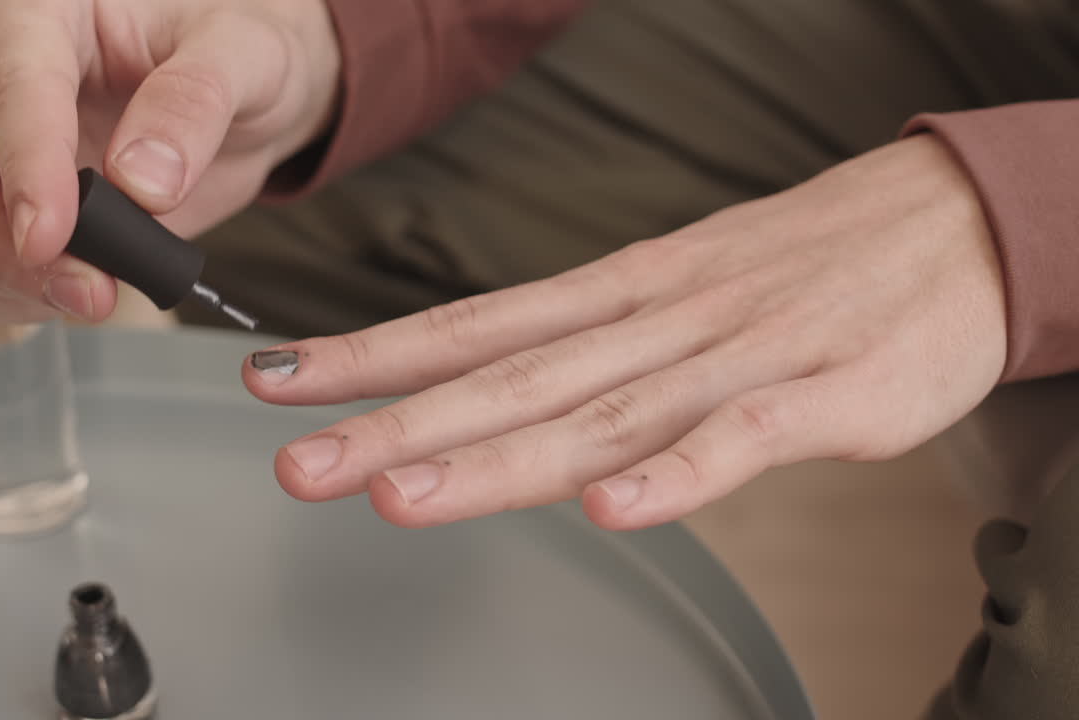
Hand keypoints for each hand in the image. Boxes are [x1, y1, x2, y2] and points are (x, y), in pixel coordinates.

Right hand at [0, 0, 340, 323]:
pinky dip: (22, 303)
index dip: (25, 166)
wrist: (251, 100)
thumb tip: (142, 181)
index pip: (10, 88)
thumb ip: (195, 102)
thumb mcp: (246, 57)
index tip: (49, 236)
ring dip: (10, 284)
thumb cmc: (238, 56)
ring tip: (103, 289)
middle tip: (88, 289)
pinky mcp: (10, 217)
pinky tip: (84, 290)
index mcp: (45, 15)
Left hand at [241, 135, 1007, 529]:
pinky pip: (744, 436)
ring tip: (405, 495)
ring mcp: (737, 355)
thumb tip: (500, 400)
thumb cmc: (805, 265)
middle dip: (398, 423)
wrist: (952, 224)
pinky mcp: (827, 393)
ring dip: (499, 457)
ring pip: (602, 412)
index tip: (280, 381)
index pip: (474, 327)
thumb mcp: (678, 290)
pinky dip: (676, 474)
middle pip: (512, 380)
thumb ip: (594, 352)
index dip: (371, 355)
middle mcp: (657, 322)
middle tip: (303, 461)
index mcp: (619, 295)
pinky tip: (609, 509)